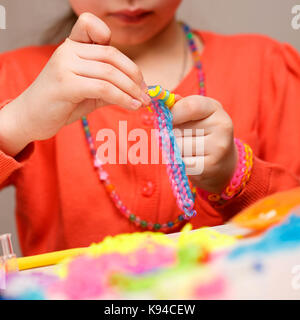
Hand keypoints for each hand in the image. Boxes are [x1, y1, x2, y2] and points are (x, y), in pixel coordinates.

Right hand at [0, 13, 149, 155]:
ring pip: (110, 72)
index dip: (113, 40)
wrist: (30, 118)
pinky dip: (122, 98)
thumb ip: (109, 85)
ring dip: (132, 89)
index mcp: (71, 47)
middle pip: (111, 55)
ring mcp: (65, 65)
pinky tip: (133, 106)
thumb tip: (138, 90)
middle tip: (146, 92)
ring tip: (142, 102)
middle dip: (134, 74)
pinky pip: (103, 88)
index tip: (131, 71)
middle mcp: (67, 50)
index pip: (93, 26)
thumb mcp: (88, 92)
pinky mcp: (66, 84)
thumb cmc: (61, 104)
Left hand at [172, 95, 237, 192]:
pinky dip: (180, 162)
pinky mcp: (210, 167)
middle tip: (182, 137)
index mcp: (215, 108)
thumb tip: (160, 103)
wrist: (224, 161)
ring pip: (178, 148)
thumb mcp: (196, 113)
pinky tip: (191, 160)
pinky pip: (181, 163)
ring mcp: (217, 148)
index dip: (173, 113)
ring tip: (187, 149)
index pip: (190, 107)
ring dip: (175, 150)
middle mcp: (220, 126)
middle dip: (172, 134)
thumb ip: (179, 106)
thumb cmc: (203, 132)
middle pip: (178, 130)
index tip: (166, 119)